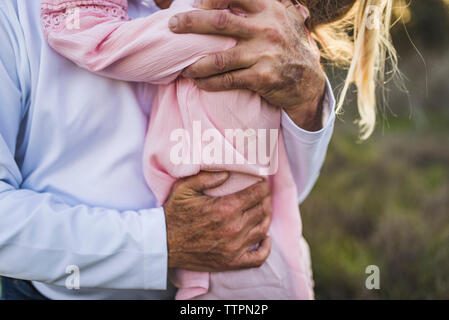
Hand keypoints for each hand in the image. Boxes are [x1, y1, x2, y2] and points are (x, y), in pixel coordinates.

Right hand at [164, 171, 271, 271]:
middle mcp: (234, 228)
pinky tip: (265, 237)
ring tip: (262, 210)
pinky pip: (258, 257)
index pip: (257, 194)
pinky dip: (266, 247)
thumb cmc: (173, 213)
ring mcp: (234, 247)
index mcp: (225, 208)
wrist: (163, 244)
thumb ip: (207, 177)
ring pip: (263, 229)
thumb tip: (228, 172)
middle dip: (265, 199)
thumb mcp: (184, 188)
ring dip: (266, 217)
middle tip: (262, 194)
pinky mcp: (231, 262)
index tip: (262, 182)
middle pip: (262, 210)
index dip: (263, 186)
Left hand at [169, 0, 325, 130]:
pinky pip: (228, 80)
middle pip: (219, 22)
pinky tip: (199, 82)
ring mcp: (264, 54)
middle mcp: (266, 29)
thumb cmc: (291, 46)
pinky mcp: (262, 78)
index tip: (196, 4)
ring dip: (197, 64)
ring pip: (220, 58)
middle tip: (172, 26)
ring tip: (184, 68)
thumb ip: (266, 5)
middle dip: (190, 23)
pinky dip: (209, 82)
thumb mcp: (286, 18)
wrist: (309, 81)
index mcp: (270, 10)